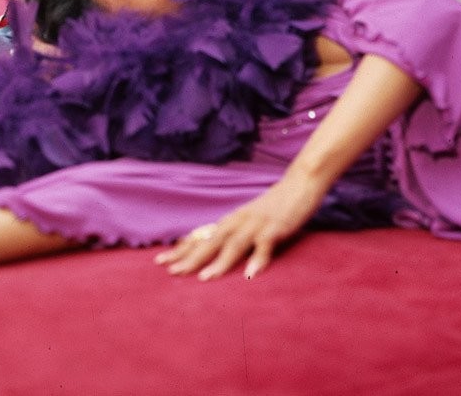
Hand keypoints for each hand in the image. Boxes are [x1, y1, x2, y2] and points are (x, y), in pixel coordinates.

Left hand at [154, 172, 324, 281]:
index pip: (201, 236)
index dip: (181, 249)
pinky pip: (265, 245)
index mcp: (231, 220)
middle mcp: (238, 221)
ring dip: (220, 261)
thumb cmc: (273, 206)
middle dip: (191, 257)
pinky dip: (258, 260)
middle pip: (211, 241)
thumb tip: (212, 248)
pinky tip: (251, 275)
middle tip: (171, 272)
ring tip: (205, 278)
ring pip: (234, 244)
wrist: (300, 183)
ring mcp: (257, 224)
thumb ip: (232, 233)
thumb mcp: (249, 219)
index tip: (160, 262)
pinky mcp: (276, 228)